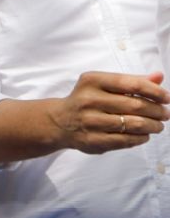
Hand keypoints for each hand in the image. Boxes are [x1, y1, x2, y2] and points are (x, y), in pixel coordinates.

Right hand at [47, 70, 168, 153]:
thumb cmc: (87, 100)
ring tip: (158, 126)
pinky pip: (126, 140)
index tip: (167, 98)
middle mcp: (88, 100)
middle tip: (165, 114)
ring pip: (133, 124)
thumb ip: (131, 80)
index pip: (132, 84)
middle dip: (157, 111)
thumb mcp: (103, 84)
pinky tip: (144, 135)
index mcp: (92, 81)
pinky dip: (141, 138)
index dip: (155, 91)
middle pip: (136, 105)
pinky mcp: (92, 140)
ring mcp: (89, 121)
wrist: (59, 122)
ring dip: (152, 126)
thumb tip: (159, 77)